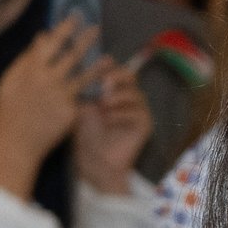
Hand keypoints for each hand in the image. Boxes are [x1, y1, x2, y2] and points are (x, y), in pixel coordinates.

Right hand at [0, 18, 97, 200]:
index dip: (64, 28)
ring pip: (84, 74)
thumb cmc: (9, 112)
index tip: (75, 17)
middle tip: (96, 27)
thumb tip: (41, 38)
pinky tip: (102, 83)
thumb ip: (27, 59)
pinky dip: (92, 89)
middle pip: (71, 54)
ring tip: (111, 57)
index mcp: (30, 70)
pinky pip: (82, 96)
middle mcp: (47, 79)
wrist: (16, 144)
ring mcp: (60, 95)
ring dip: (98, 63)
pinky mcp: (71, 110)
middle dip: (85, 39)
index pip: (50, 43)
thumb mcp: (10, 82)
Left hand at [73, 61, 150, 194]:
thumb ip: (88, 87)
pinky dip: (121, 114)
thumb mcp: (82, 106)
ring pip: (135, 94)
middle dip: (117, 77)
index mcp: (115, 91)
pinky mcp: (145, 125)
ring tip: (102, 105)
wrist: (94, 161)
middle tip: (104, 83)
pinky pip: (138, 112)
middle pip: (131, 77)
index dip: (110, 67)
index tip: (99, 66)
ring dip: (117, 97)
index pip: (118, 71)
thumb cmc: (86, 134)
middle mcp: (129, 99)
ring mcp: (139, 112)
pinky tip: (108, 120)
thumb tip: (86, 67)